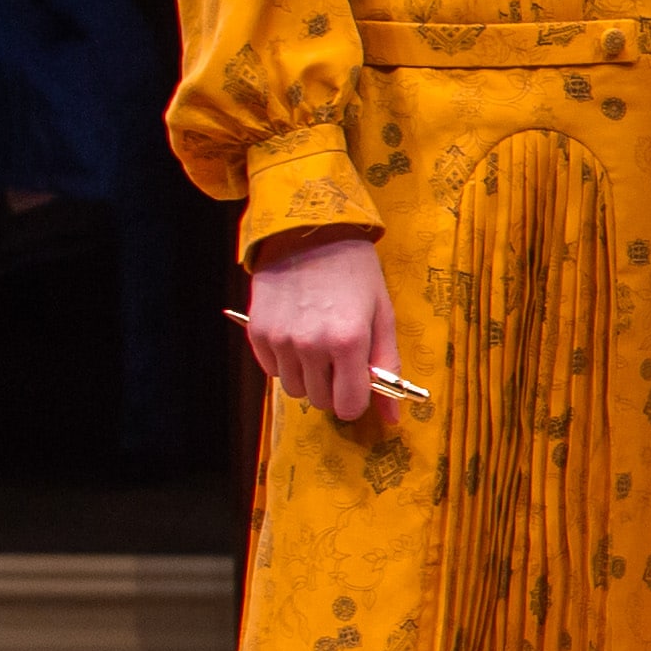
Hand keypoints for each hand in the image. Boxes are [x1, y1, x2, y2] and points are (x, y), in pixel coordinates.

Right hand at [237, 227, 397, 421]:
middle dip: (334, 389)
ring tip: (319, 344)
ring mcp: (280, 340)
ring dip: (309, 377)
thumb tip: (392, 416)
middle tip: (340, 362)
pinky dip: (285, 363)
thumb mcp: (383, 315)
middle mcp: (311, 345)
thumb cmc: (354, 273)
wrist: (309, 233)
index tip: (358, 388)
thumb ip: (388, 366)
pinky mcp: (257, 333)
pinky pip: (272, 370)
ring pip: (294, 390)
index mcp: (348, 342)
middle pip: (320, 401)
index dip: (356, 402)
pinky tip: (298, 335)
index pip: (348, 406)